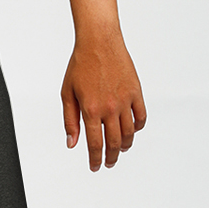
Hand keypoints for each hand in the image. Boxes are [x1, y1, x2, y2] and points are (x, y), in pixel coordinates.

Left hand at [61, 30, 146, 170]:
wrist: (99, 40)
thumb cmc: (80, 65)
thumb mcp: (67, 94)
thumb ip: (69, 121)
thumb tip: (72, 144)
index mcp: (90, 110)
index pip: (95, 144)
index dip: (95, 160)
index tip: (95, 167)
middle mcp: (109, 108)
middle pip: (113, 143)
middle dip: (110, 158)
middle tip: (108, 164)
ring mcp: (124, 100)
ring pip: (129, 133)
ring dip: (124, 146)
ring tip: (119, 150)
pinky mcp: (136, 92)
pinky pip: (141, 117)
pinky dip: (138, 128)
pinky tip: (131, 131)